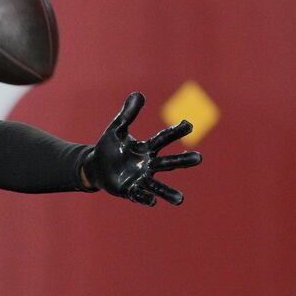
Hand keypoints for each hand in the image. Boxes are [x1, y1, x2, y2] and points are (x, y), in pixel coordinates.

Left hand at [83, 93, 202, 206]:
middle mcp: (148, 164)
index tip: (189, 124)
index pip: (163, 139)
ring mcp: (140, 178)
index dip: (175, 132)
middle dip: (182, 161)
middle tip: (199, 158)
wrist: (96, 166)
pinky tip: (153, 201)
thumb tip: (138, 93)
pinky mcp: (129, 190)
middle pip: (167, 163)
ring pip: (157, 186)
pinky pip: (139, 195)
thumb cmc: (110, 147)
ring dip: (168, 192)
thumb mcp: (116, 129)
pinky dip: (146, 198)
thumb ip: (128, 114)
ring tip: (180, 199)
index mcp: (147, 149)